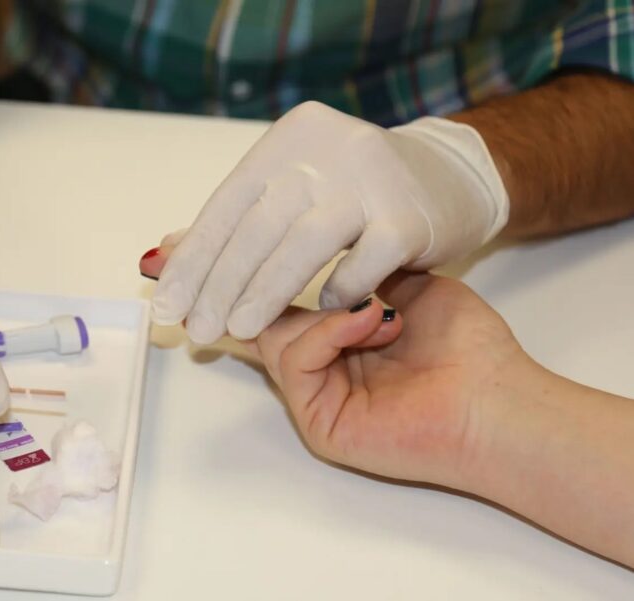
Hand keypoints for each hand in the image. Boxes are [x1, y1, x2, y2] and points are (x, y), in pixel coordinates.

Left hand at [149, 101, 508, 343]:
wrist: (451, 178)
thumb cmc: (353, 194)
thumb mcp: (289, 193)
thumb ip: (231, 225)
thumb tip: (159, 261)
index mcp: (290, 140)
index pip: (227, 205)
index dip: (193, 259)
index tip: (166, 304)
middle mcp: (330, 149)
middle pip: (259, 225)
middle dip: (220, 284)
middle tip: (196, 329)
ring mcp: (374, 179)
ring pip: (304, 244)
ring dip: (265, 293)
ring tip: (238, 331)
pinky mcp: (411, 216)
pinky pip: (364, 264)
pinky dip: (337, 293)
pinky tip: (319, 315)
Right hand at [247, 271, 529, 488]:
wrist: (498, 398)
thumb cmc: (471, 349)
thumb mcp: (415, 290)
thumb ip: (369, 273)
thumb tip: (336, 248)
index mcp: (342, 348)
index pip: (284, 314)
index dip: (275, 283)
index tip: (278, 248)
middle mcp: (324, 375)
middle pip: (267, 324)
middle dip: (295, 291)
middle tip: (349, 285)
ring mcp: (319, 401)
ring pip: (274, 339)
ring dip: (325, 314)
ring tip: (379, 313)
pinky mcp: (321, 423)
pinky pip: (294, 363)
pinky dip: (325, 332)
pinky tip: (369, 321)